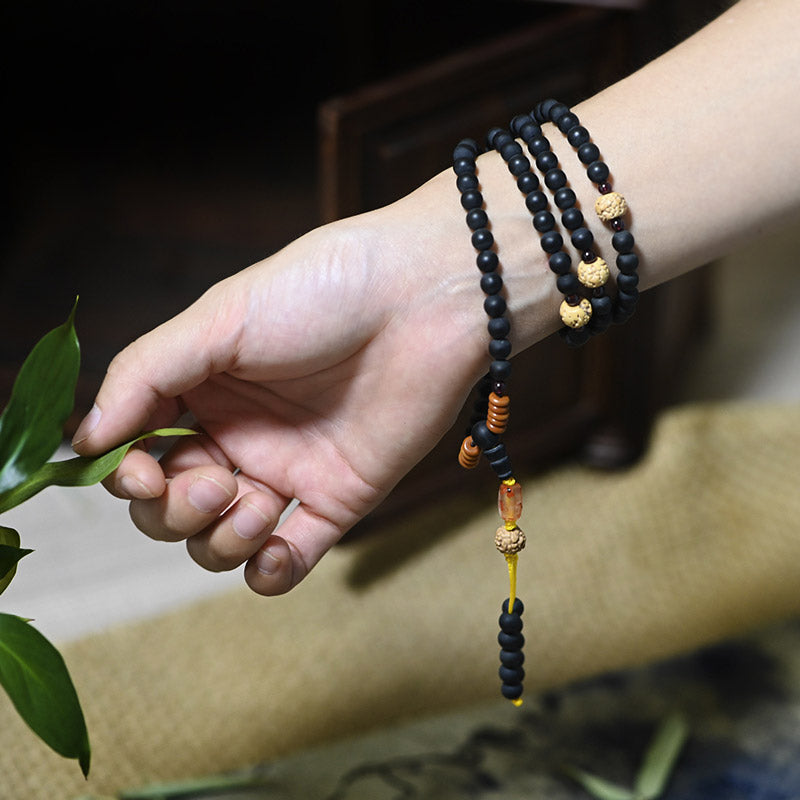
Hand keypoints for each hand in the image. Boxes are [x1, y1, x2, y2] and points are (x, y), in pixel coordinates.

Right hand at [72, 182, 494, 595]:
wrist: (425, 299)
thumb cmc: (325, 291)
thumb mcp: (219, 317)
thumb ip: (146, 374)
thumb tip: (84, 439)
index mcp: (204, 391)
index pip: (140, 453)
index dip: (129, 476)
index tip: (140, 472)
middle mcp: (241, 435)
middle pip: (173, 508)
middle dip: (176, 511)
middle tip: (213, 482)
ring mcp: (289, 470)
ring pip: (224, 541)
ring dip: (222, 539)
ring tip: (254, 499)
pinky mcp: (340, 497)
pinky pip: (294, 557)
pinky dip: (273, 572)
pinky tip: (274, 552)